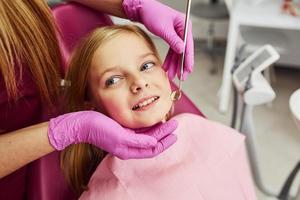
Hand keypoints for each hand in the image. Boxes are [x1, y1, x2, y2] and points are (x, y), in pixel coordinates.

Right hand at [48, 111, 176, 158]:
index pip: (152, 149)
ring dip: (158, 130)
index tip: (175, 133)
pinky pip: (139, 130)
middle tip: (176, 124)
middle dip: (164, 134)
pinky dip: (148, 126)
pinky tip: (154, 121)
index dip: (165, 142)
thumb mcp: (120, 136)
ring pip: (147, 136)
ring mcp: (125, 138)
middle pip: (151, 142)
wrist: (82, 123)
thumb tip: (154, 142)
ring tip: (169, 122)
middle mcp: (128, 146)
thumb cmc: (98, 129)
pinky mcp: (122, 131)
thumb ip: (138, 141)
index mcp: (128, 150)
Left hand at [123, 0, 193, 79]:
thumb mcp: (163, 29)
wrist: (142, 9)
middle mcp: (182, 30)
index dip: (188, 59)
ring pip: (177, 53)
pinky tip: (167, 67)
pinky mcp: (171, 37)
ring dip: (174, 64)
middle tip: (182, 77)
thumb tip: (182, 50)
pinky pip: (171, 51)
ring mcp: (177, 34)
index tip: (188, 70)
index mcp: (184, 25)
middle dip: (181, 65)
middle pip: (184, 51)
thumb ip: (173, 40)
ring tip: (171, 75)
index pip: (188, 45)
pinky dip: (169, 59)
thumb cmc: (153, 13)